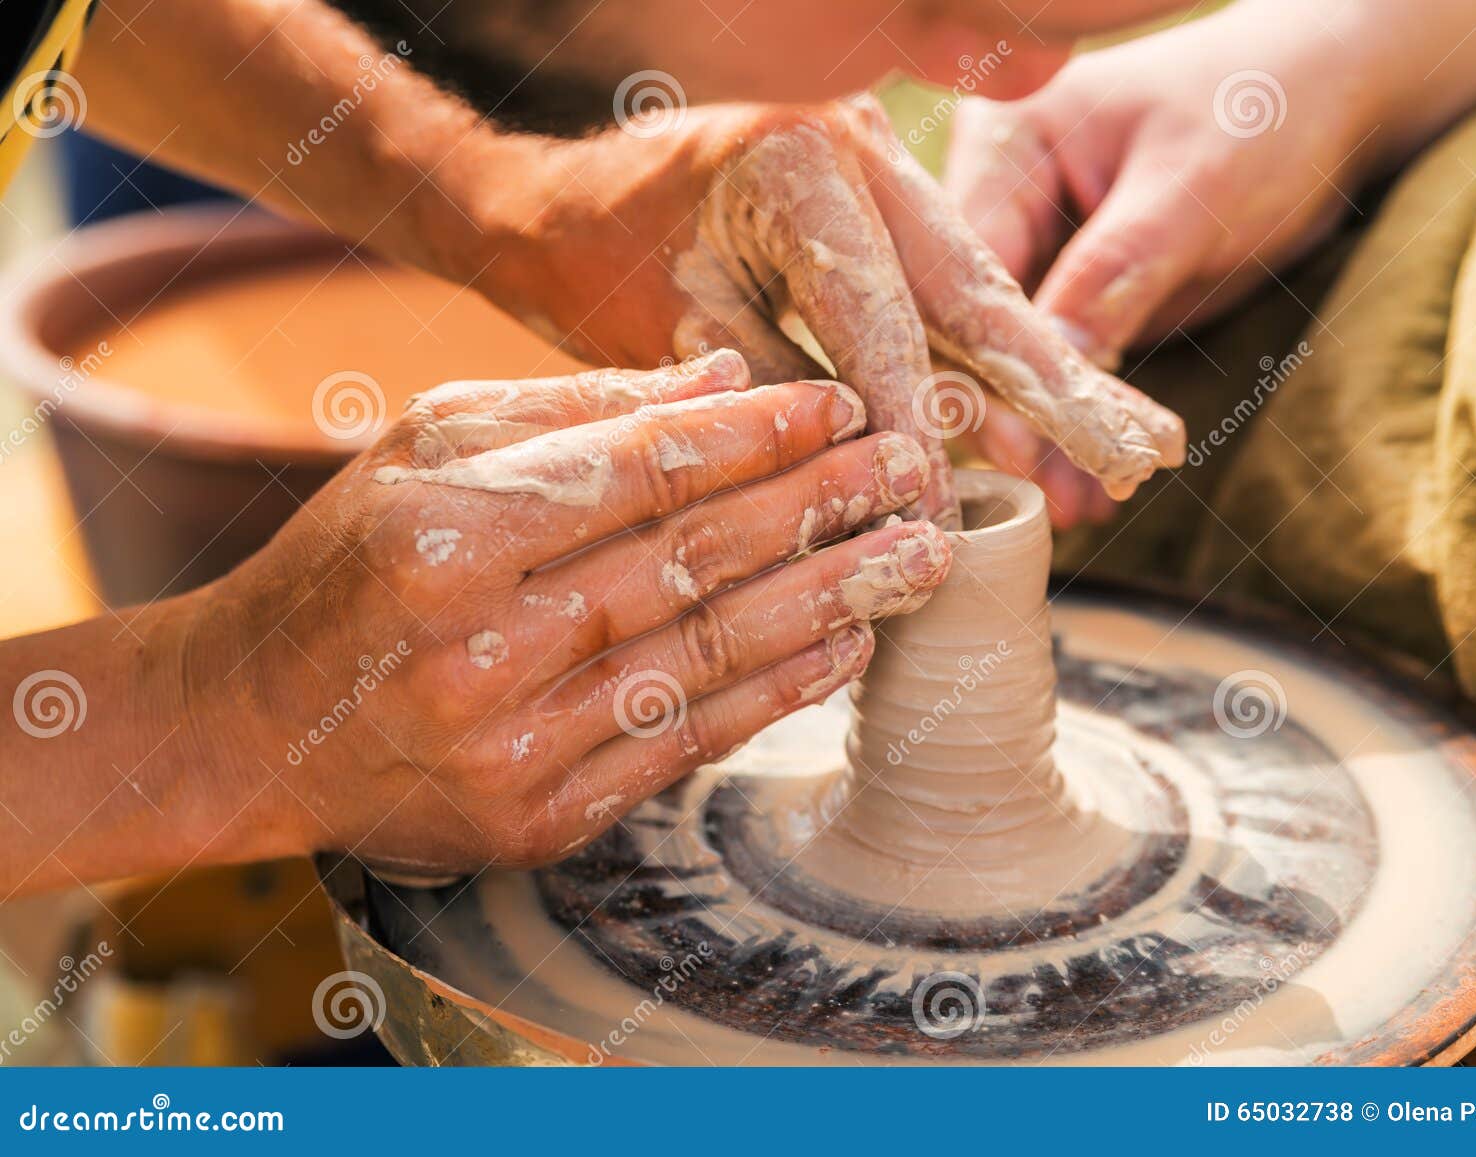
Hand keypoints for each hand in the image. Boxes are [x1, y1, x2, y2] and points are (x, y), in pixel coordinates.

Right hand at [206, 352, 948, 877]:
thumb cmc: (348, 563)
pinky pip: (684, 743)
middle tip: (914, 471)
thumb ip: (574, 406)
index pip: (637, 470)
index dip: (755, 438)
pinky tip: (845, 647)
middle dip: (817, 509)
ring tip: (913, 556)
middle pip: (689, 561)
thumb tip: (723, 375)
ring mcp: (510, 744)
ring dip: (827, 602)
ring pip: (705, 656)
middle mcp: (477, 644)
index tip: (843, 407)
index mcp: (443, 532)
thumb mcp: (426, 448)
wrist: (254, 722)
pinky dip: (775, 692)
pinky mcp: (537, 819)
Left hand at [445, 96, 1183, 529]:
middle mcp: (859, 151)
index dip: (919, 421)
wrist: (550, 194)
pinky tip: (1066, 412)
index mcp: (797, 162)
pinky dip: (999, 362)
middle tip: (1143, 454)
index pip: (879, 313)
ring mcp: (881, 174)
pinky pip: (948, 295)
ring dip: (1055, 375)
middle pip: (973, 288)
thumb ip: (775, 390)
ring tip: (1139, 444)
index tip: (951, 511)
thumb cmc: (587, 252)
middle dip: (1059, 385)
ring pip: (977, 292)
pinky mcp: (884, 209)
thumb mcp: (668, 326)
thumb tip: (865, 476)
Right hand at [944, 2, 1387, 519]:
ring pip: (1005, 357)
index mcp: (1006, 138)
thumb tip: (1052, 369)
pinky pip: (1050, 367)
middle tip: (1050, 492)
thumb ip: (1119, 270)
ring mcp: (1026, 246)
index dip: (983, 357)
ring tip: (1080, 507)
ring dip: (1041, 434)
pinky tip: (1092, 482)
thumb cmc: (1262, 115)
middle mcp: (996, 193)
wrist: (1324, 103)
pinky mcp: (1061, 290)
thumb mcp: (1195, 188)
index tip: (1016, 442)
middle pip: (967, 320)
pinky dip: (1073, 423)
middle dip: (1008, 412)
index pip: (964, 263)